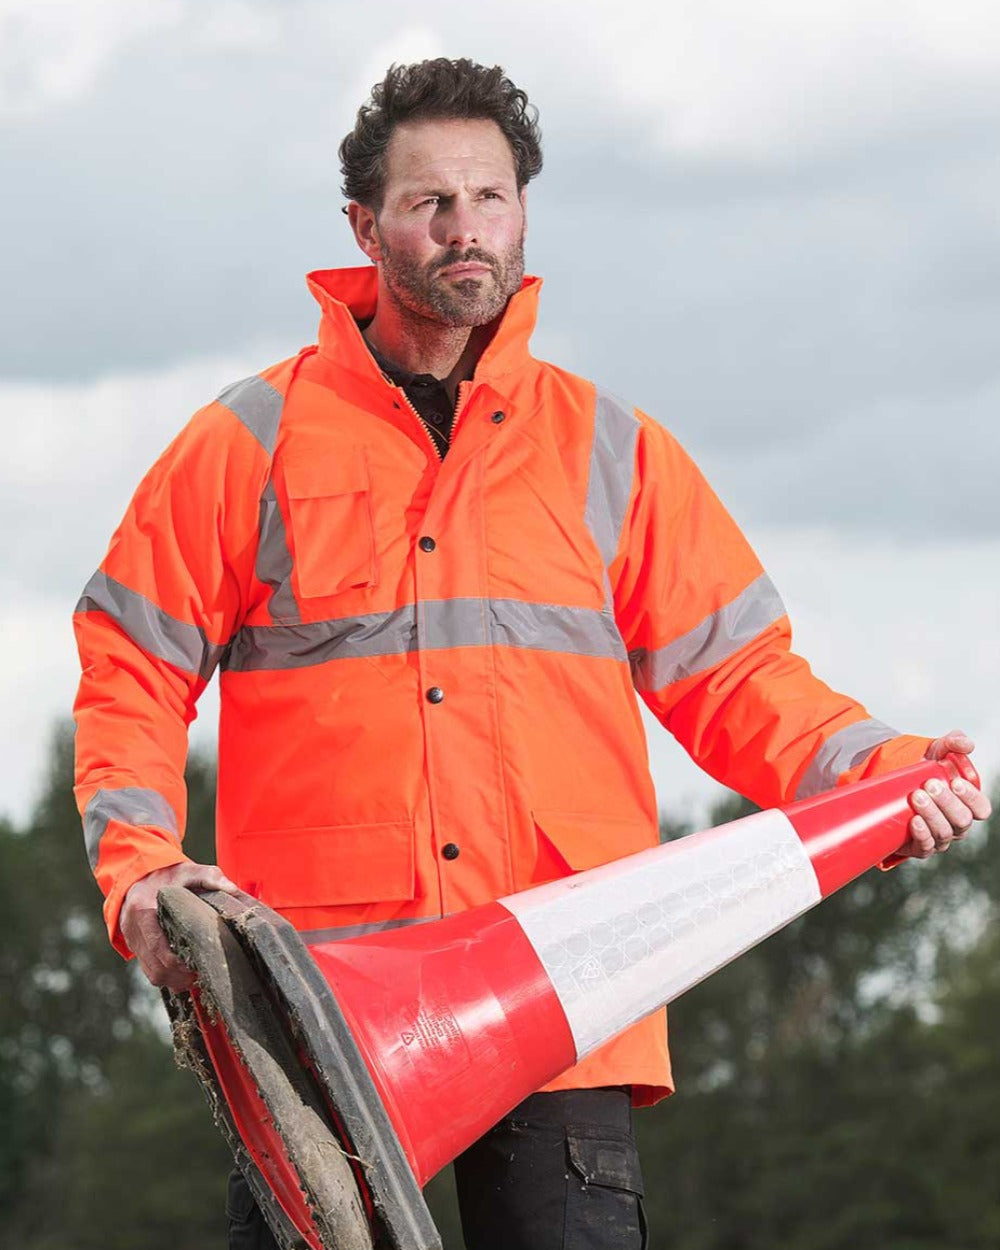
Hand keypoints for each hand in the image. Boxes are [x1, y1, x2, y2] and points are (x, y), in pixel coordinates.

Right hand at [119, 861, 238, 990]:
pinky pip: (150, 971)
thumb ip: (210, 877)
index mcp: (143, 910)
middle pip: (157, 966)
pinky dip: (168, 977)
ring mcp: (133, 940)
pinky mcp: (136, 947)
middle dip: (181, 975)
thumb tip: (232, 889)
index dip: (180, 962)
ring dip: (175, 980)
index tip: (202, 963)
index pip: (159, 946)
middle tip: (203, 973)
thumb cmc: (167, 874)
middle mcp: (134, 929)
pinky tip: (185, 974)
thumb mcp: (189, 870)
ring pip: (153, 974)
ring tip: (197, 977)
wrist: (140, 875)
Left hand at [901, 730, 991, 858]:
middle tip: (928, 784)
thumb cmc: (922, 771)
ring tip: (916, 796)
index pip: (981, 808)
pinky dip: (922, 834)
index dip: (972, 798)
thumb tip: (966, 744)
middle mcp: (957, 825)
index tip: (955, 782)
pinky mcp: (920, 847)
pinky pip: (926, 847)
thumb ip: (953, 742)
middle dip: (946, 802)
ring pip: (943, 832)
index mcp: (967, 806)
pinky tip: (914, 821)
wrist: (892, 787)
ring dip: (932, 815)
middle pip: (961, 820)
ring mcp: (940, 838)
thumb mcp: (936, 753)